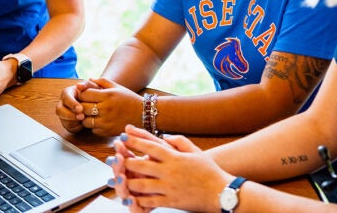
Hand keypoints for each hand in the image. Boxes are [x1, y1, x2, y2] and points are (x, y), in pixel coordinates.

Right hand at [56, 80, 99, 132]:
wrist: (97, 101)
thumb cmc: (93, 92)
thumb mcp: (91, 86)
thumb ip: (86, 85)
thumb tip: (79, 85)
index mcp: (67, 93)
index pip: (65, 97)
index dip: (71, 104)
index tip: (80, 108)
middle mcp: (63, 103)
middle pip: (59, 110)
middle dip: (70, 115)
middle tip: (82, 116)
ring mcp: (64, 113)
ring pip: (63, 120)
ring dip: (73, 121)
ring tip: (84, 120)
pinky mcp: (68, 122)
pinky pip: (69, 127)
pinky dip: (76, 127)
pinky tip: (84, 124)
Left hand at [71, 77, 143, 136]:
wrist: (143, 114)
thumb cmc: (128, 99)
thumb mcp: (117, 87)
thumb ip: (101, 82)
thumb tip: (87, 80)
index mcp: (107, 95)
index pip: (84, 94)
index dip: (82, 94)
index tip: (85, 95)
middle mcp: (106, 109)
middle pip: (82, 108)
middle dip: (81, 106)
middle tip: (86, 105)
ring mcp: (106, 122)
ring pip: (85, 121)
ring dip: (86, 117)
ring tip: (92, 114)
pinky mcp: (107, 132)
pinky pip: (93, 130)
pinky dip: (94, 126)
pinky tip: (100, 121)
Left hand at [113, 125, 233, 211]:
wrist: (220, 192)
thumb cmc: (209, 170)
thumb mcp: (195, 151)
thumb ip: (179, 141)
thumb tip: (166, 136)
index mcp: (174, 157)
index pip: (150, 146)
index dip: (135, 140)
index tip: (124, 135)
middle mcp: (169, 171)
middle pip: (141, 164)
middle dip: (126, 161)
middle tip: (116, 158)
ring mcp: (169, 187)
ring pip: (142, 184)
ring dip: (129, 182)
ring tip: (119, 179)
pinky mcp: (171, 201)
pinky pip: (151, 201)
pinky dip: (140, 200)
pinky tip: (133, 198)